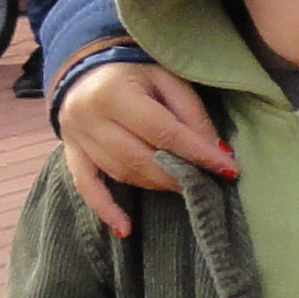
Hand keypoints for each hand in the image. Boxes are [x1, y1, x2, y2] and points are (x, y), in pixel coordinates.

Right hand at [56, 59, 236, 238]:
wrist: (85, 68)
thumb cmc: (135, 72)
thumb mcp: (167, 79)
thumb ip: (190, 113)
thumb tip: (216, 151)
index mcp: (114, 92)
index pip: (162, 130)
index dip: (196, 152)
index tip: (228, 168)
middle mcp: (90, 116)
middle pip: (139, 156)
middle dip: (177, 173)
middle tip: (206, 181)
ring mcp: (76, 137)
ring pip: (120, 172)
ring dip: (155, 183)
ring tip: (184, 187)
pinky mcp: (71, 153)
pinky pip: (86, 187)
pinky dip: (106, 209)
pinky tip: (125, 229)